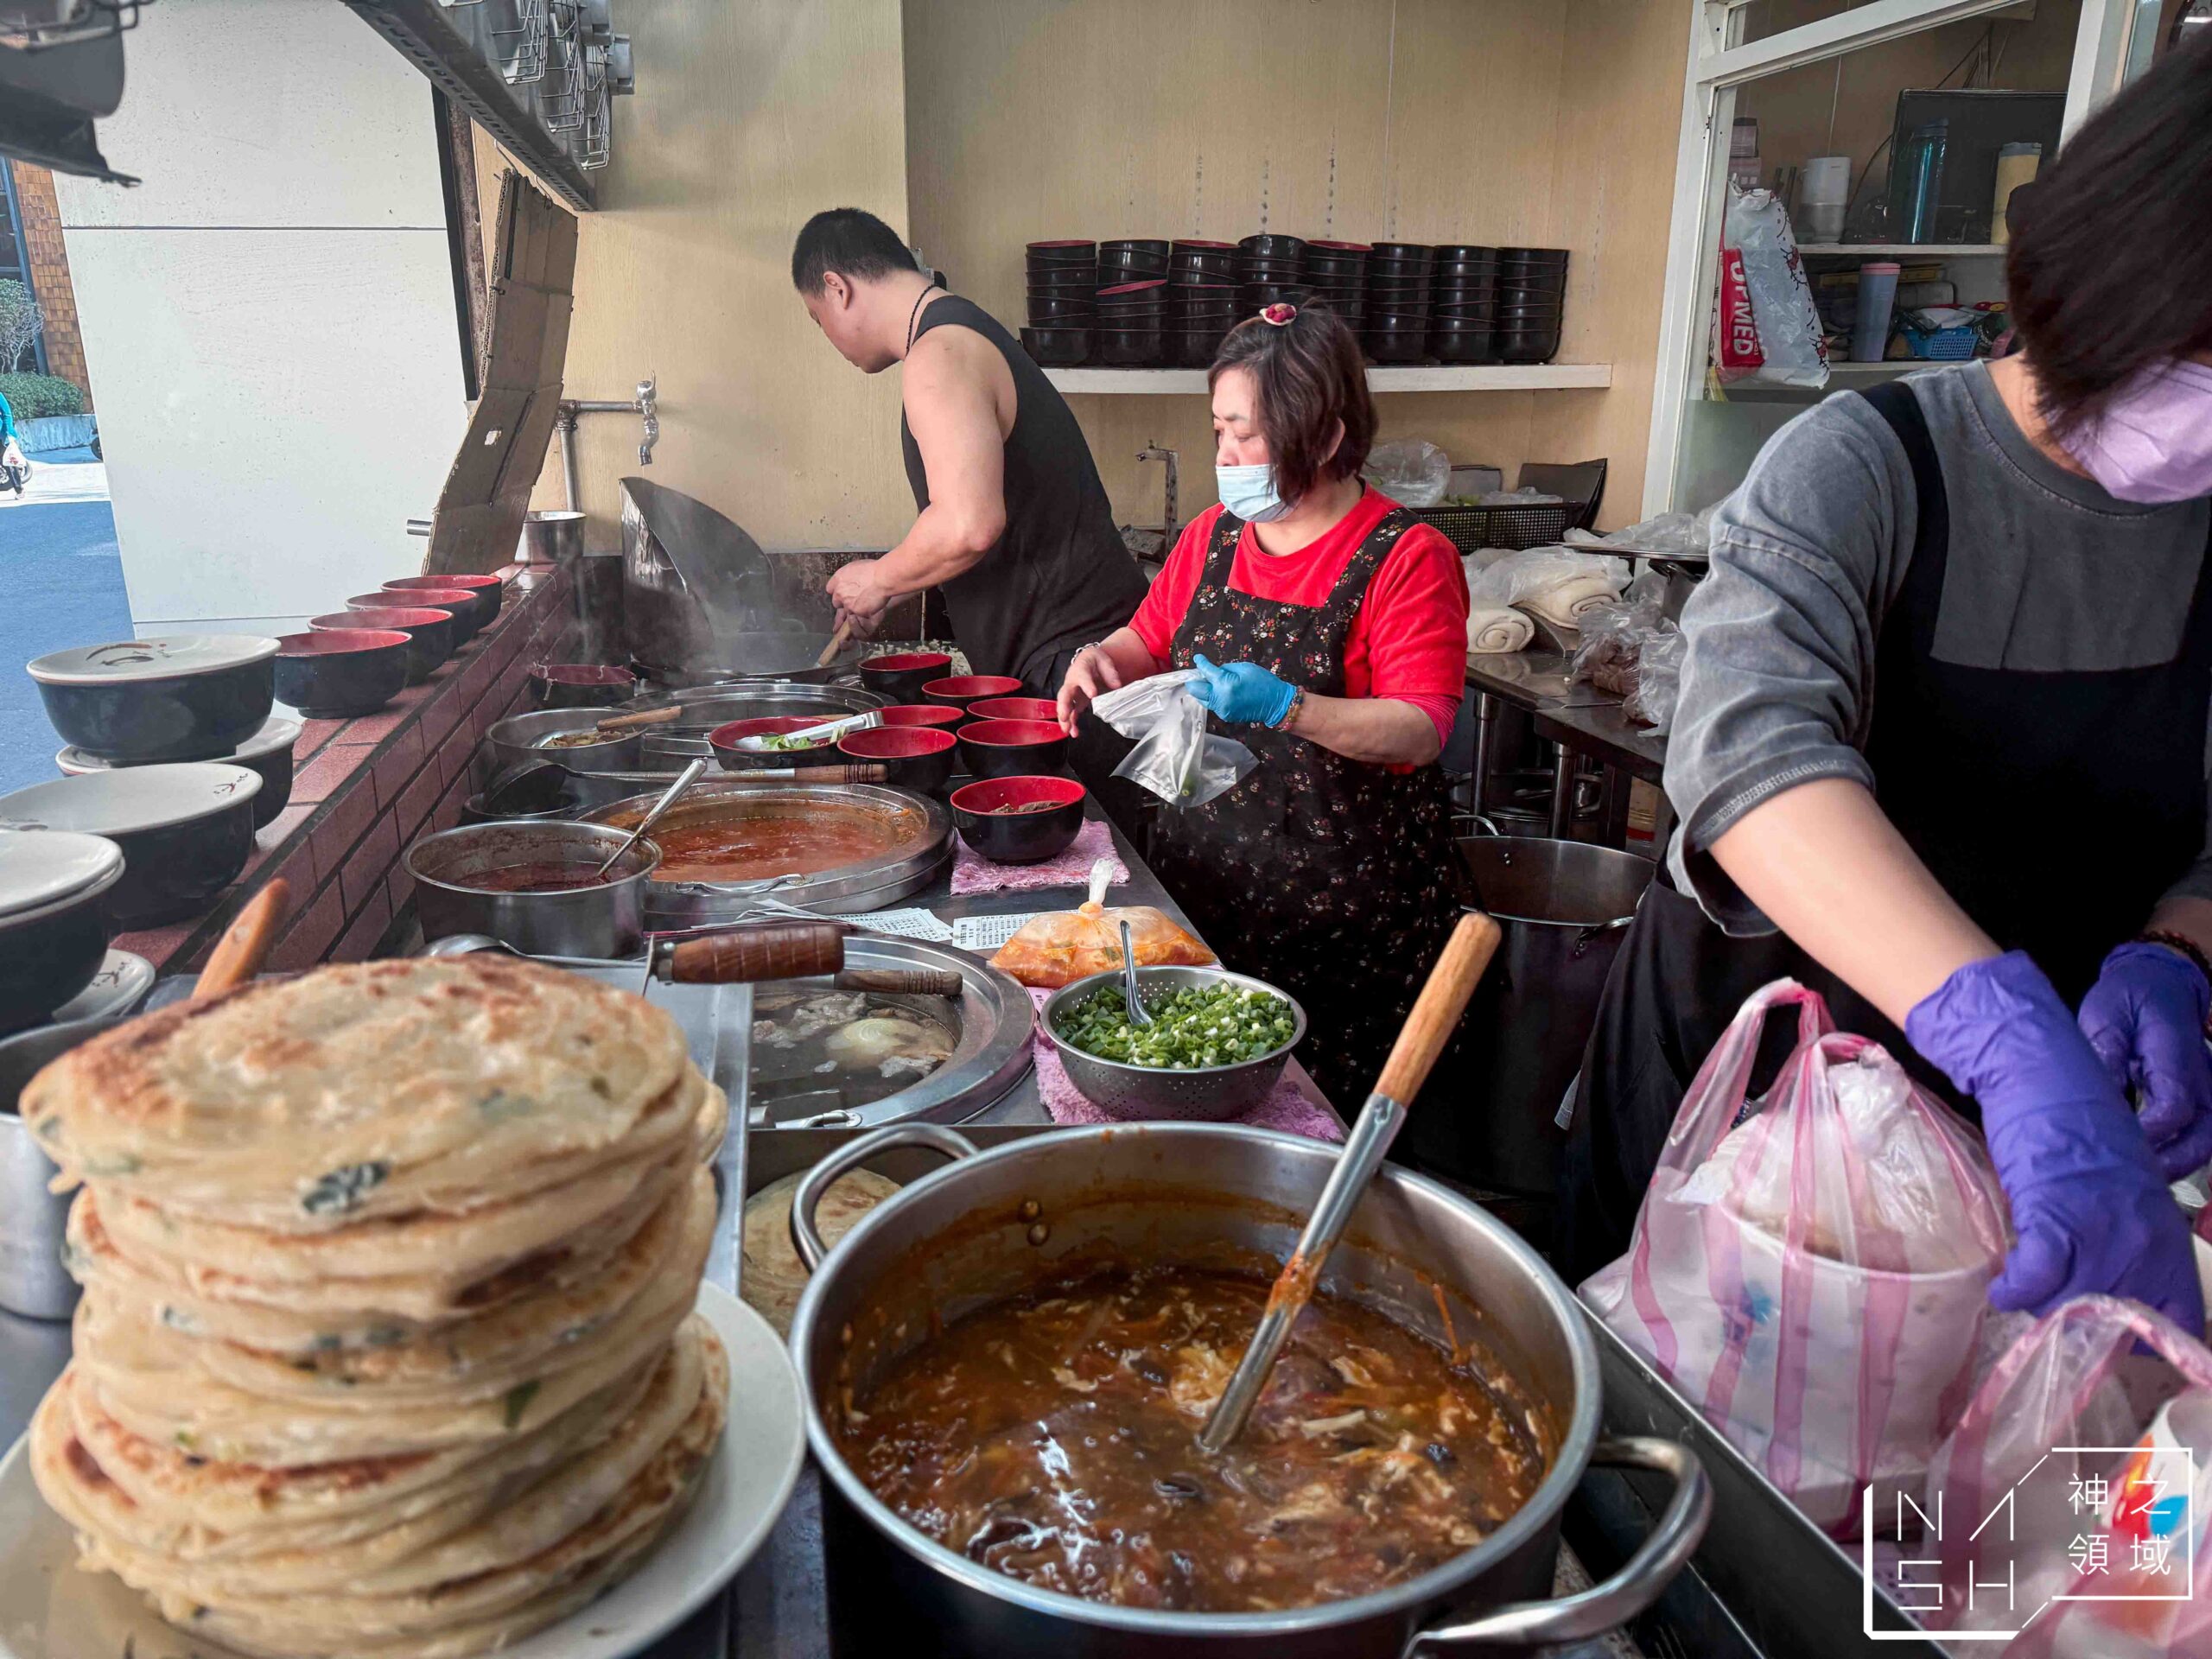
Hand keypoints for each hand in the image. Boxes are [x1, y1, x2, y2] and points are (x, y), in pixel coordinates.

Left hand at [826, 559, 892, 634]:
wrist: (882, 578)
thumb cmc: (873, 570)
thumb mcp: (856, 566)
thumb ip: (848, 576)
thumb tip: (850, 579)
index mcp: (838, 579)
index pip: (830, 589)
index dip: (837, 591)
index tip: (843, 592)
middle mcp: (840, 592)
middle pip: (836, 602)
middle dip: (844, 602)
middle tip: (855, 599)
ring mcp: (847, 603)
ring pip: (847, 610)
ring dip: (854, 608)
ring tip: (865, 602)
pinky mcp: (856, 611)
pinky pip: (859, 615)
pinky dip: (864, 612)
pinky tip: (871, 605)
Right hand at [1057, 644, 1122, 736]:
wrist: (1087, 661)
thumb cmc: (1094, 661)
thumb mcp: (1104, 661)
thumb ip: (1110, 672)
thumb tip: (1116, 685)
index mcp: (1080, 670)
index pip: (1082, 677)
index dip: (1087, 685)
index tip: (1092, 694)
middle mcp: (1072, 682)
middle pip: (1065, 694)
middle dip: (1064, 706)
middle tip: (1065, 716)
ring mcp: (1072, 693)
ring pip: (1065, 706)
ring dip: (1065, 719)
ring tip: (1067, 730)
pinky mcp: (1075, 702)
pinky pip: (1071, 713)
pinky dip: (1071, 723)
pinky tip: (1073, 732)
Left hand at [1188, 653, 1295, 727]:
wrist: (1275, 703)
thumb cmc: (1263, 682)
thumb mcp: (1245, 667)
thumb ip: (1225, 668)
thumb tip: (1213, 671)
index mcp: (1225, 684)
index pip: (1205, 672)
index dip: (1200, 663)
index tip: (1198, 658)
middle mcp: (1220, 699)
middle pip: (1195, 689)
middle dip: (1194, 680)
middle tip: (1200, 673)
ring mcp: (1221, 709)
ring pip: (1201, 698)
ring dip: (1202, 689)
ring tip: (1209, 682)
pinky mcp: (1225, 715)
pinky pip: (1212, 705)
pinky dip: (1212, 697)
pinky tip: (1219, 691)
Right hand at [1907, 951, 2202, 1329]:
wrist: (2047, 1081)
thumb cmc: (2077, 1138)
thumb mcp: (2121, 1201)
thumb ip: (2122, 1250)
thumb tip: (2094, 1304)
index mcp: (2167, 1240)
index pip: (2177, 1323)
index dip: (2139, 1340)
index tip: (2106, 1335)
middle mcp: (2145, 1242)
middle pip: (2113, 1322)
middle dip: (2077, 1323)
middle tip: (2049, 1300)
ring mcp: (2104, 1230)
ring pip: (2071, 1304)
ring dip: (2040, 1304)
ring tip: (2023, 1285)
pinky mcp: (2057, 1214)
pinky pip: (2041, 1277)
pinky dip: (2020, 1289)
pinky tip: (2005, 1290)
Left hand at [2081, 942, 2211, 1180]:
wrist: (2158, 982)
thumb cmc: (2127, 999)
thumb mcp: (2106, 1019)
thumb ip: (2106, 1058)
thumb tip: (2095, 1098)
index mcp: (2178, 1059)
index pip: (2173, 1109)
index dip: (2147, 1134)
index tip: (2112, 1148)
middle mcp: (2203, 1081)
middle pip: (2201, 1139)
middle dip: (2168, 1166)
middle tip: (2125, 1184)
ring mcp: (2206, 1092)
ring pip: (2203, 1143)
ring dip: (2174, 1167)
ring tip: (2133, 1184)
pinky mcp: (2198, 1100)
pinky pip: (2196, 1136)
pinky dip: (2175, 1155)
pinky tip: (2142, 1169)